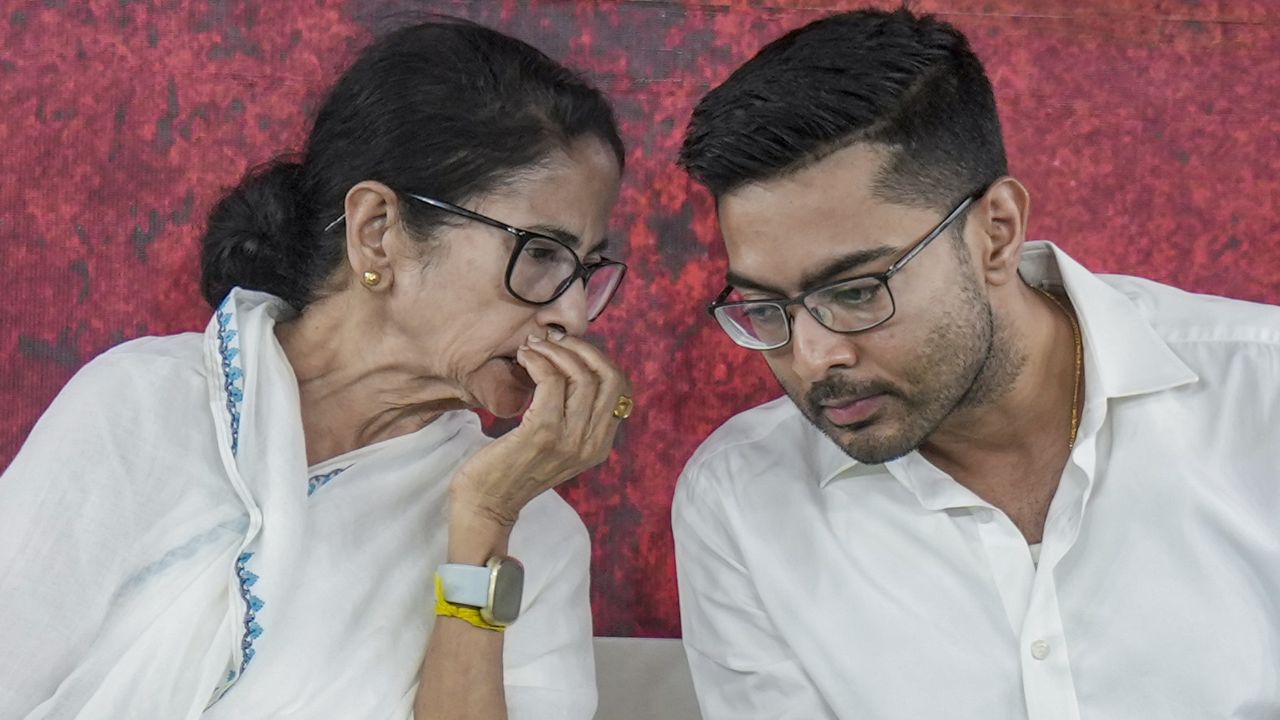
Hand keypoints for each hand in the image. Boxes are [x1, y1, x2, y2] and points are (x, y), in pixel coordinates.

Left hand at [448, 331, 629, 554]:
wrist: (487, 504)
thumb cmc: (513, 467)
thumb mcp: (556, 444)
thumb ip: (572, 415)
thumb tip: (574, 364)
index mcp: (600, 445)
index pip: (620, 387)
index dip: (599, 358)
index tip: (571, 348)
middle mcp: (592, 443)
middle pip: (607, 376)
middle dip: (581, 349)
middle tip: (553, 341)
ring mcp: (570, 440)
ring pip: (580, 375)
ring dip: (555, 351)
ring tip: (533, 347)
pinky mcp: (542, 434)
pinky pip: (551, 382)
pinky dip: (539, 361)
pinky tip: (524, 359)